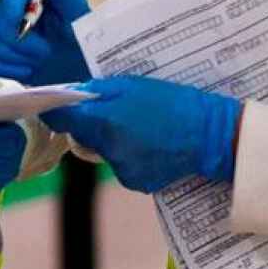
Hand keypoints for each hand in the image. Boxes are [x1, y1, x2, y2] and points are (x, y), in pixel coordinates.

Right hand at [0, 0, 92, 84]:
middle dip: (18, 43)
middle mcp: (10, 9)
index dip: (10, 9)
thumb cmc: (81, 38)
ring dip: (12, 57)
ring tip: (36, 63)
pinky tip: (26, 71)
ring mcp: (0, 33)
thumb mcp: (78, 15)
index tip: (24, 26)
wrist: (81, 68)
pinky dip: (5, 69)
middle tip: (44, 53)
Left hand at [40, 77, 241, 193]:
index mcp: (105, 122)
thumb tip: (73, 95)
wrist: (212, 135)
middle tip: (115, 112)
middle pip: (82, 136)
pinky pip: (121, 165)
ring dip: (111, 140)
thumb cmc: (173, 102)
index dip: (55, 110)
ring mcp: (122, 170)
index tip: (56, 105)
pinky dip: (128, 156)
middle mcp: (108, 150)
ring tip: (140, 129)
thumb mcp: (133, 85)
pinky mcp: (136, 183)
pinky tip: (149, 146)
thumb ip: (99, 90)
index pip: (61, 119)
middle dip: (91, 124)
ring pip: (102, 151)